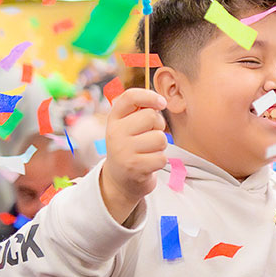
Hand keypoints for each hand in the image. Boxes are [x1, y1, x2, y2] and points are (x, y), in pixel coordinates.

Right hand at [100, 88, 167, 223]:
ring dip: (160, 145)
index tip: (162, 103)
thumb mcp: (127, 126)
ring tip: (149, 150)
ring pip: (160, 138)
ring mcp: (124, 151)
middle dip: (158, 126)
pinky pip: (162, 157)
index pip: (130, 97)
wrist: (119, 180)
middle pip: (151, 117)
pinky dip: (160, 161)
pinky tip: (149, 163)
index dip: (150, 96)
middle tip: (150, 135)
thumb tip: (161, 101)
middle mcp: (115, 133)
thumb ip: (139, 110)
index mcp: (114, 119)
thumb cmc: (130, 147)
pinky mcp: (135, 168)